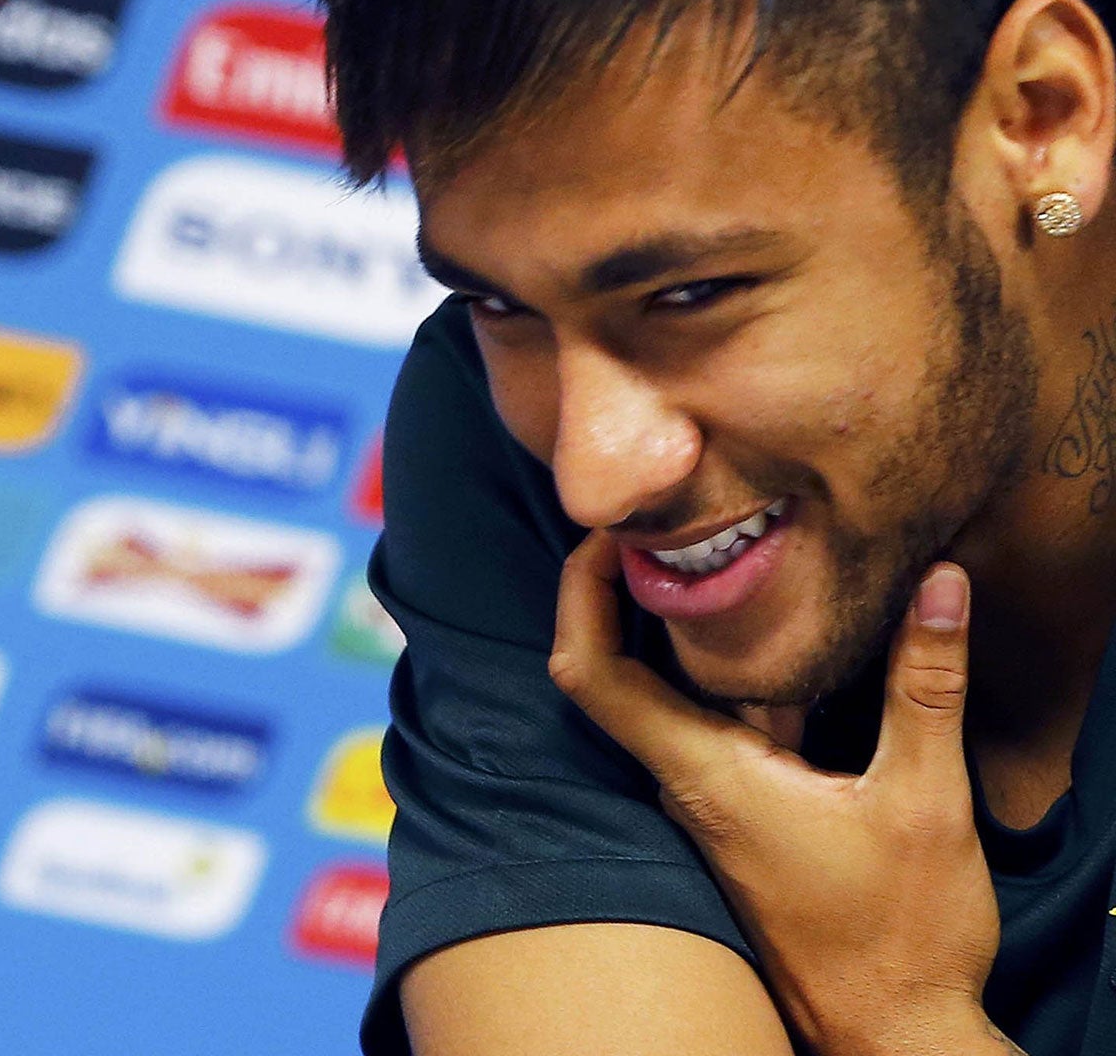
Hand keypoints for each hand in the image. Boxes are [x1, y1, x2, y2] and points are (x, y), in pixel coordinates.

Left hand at [549, 533, 1016, 1055]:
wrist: (893, 1039)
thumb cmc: (900, 940)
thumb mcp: (926, 802)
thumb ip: (926, 689)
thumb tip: (939, 587)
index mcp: (704, 775)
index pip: (594, 676)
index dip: (580, 595)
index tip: (606, 532)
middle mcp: (686, 785)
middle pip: (623, 672)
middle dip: (633, 590)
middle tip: (671, 515)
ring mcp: (711, 803)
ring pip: (681, 698)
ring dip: (695, 631)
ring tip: (730, 551)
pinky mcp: (744, 816)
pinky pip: (723, 728)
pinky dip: (740, 676)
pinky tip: (788, 637)